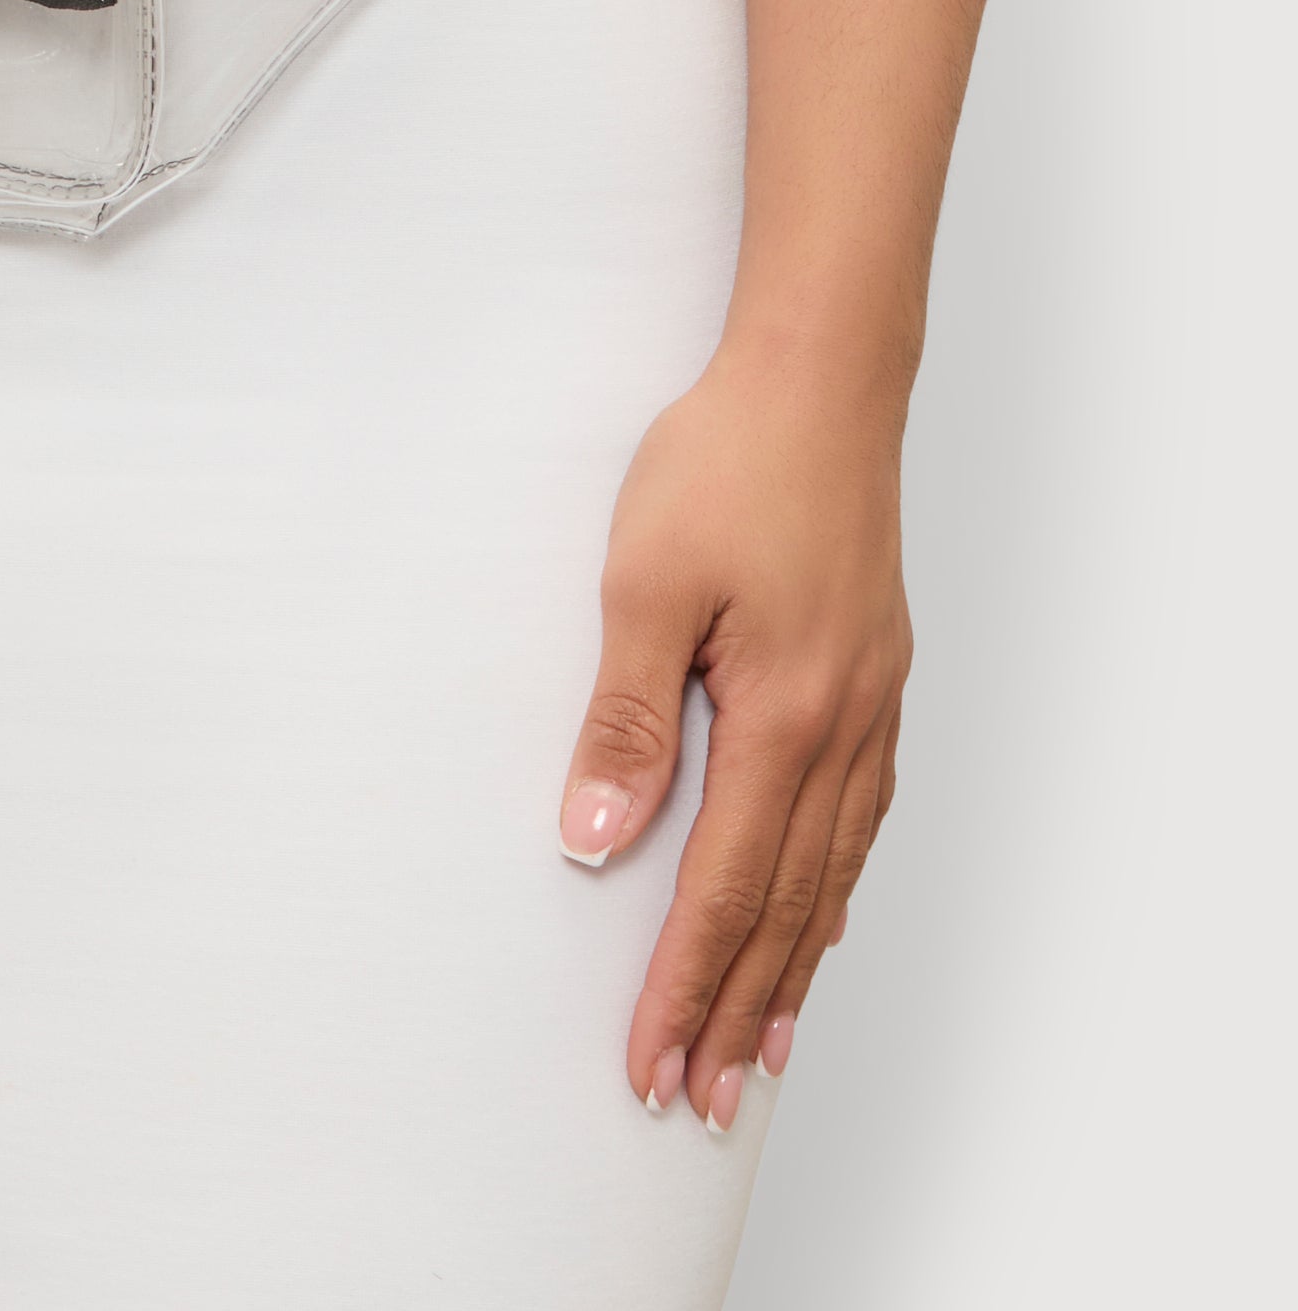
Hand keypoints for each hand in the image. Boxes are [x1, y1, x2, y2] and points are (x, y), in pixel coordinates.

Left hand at [557, 339, 909, 1126]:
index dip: (685, 985)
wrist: (820, 374)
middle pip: (786, 905)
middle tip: (702, 1097)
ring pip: (831, 871)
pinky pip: (861, 815)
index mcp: (784, 718)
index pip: (723, 890)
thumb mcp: (646, 581)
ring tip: (764, 1046)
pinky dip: (835, 885)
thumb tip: (595, 841)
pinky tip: (820, 910)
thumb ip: (624, 721)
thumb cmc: (728, 458)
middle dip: (738, 1009)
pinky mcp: (875, 671)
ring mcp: (871, 702)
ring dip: (792, 966)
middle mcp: (843, 728)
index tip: (652, 1063)